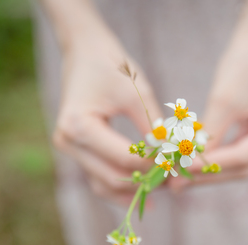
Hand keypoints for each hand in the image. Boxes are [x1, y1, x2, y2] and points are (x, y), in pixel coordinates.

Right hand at [53, 39, 161, 203]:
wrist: (84, 51)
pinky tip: (142, 191)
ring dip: (132, 189)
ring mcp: (68, 148)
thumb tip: (170, 158)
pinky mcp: (76, 149)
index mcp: (78, 126)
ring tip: (161, 190)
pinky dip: (120, 185)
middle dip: (146, 180)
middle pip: (112, 176)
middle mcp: (67, 142)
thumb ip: (152, 129)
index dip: (155, 163)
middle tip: (174, 180)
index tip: (180, 162)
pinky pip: (98, 176)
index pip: (125, 157)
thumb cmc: (111, 66)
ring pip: (103, 184)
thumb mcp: (137, 94)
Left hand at [170, 37, 247, 188]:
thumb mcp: (224, 101)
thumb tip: (188, 166)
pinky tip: (193, 164)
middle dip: (209, 175)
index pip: (244, 157)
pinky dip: (216, 159)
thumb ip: (209, 136)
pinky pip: (239, 155)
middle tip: (176, 184)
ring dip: (210, 171)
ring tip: (180, 177)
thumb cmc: (244, 65)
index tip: (182, 170)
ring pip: (240, 166)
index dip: (211, 166)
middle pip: (244, 168)